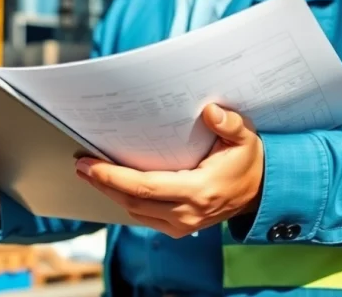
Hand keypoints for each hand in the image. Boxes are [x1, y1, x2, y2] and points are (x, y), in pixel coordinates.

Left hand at [76, 103, 263, 237]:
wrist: (261, 192)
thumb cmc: (248, 161)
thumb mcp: (245, 138)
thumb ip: (230, 124)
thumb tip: (210, 112)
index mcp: (200, 191)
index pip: (145, 187)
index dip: (113, 176)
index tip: (89, 164)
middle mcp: (188, 214)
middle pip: (132, 201)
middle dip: (102, 183)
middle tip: (80, 165)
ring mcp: (183, 225)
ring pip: (134, 212)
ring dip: (110, 192)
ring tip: (89, 173)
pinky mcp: (179, 228)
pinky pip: (143, 217)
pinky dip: (125, 200)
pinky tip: (112, 185)